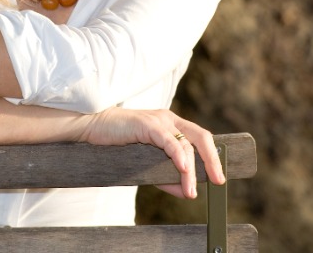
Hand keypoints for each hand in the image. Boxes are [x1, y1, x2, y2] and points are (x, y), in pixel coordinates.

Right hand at [78, 107, 224, 198]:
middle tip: (218, 181)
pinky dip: (178, 155)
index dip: (212, 157)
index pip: (199, 138)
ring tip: (191, 190)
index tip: (218, 177)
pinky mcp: (147, 124)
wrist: (94, 128)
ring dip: (191, 171)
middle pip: (201, 137)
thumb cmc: (119, 144)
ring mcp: (159, 120)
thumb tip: (186, 192)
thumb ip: (165, 175)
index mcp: (171, 125)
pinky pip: (169, 140)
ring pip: (185, 144)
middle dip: (212, 160)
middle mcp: (169, 119)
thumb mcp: (146, 162)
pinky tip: (183, 169)